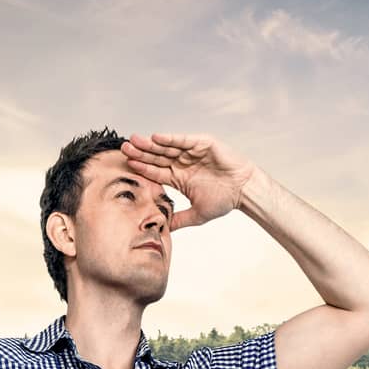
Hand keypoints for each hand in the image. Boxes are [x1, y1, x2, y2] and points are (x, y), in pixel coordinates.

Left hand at [120, 132, 256, 231]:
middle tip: (124, 149)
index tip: (127, 165)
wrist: (244, 191)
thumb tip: (166, 230)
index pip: (155, 172)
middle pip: (157, 157)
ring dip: (150, 144)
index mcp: (179, 177)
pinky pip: (182, 140)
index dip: (141, 168)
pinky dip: (170, 139)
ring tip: (135, 140)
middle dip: (141, 153)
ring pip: (166, 147)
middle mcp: (182, 163)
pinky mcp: (202, 143)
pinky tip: (156, 137)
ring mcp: (191, 152)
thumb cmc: (225, 200)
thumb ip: (180, 219)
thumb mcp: (198, 213)